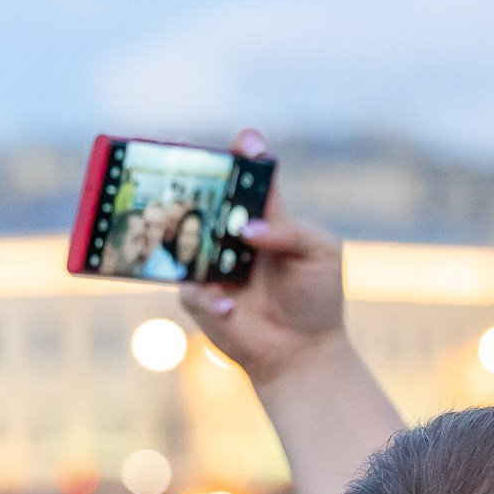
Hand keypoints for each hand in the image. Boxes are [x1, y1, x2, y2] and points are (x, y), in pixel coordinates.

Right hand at [179, 129, 347, 386]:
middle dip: (186, 170)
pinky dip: (210, 296)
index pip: (250, 174)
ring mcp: (209, 261)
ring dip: (174, 220)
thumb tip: (247, 229)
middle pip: (204, 193)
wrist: (302, 351)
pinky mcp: (197, 294)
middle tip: (176, 150)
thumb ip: (291, 232)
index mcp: (265, 213)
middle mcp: (231, 231)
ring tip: (173, 211)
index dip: (245, 152)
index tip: (247, 142)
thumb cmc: (316, 297)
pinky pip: (190, 286)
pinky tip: (229, 306)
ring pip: (181, 231)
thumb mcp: (319, 254)